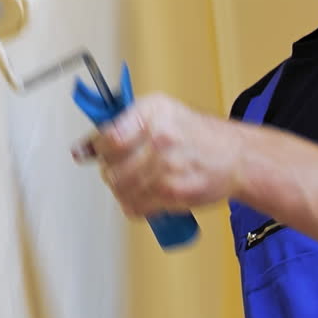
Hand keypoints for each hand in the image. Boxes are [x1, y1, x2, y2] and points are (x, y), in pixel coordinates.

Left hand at [71, 94, 241, 215]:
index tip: (102, 151)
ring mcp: (168, 167)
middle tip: (122, 168)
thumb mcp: (159, 112)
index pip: (108, 137)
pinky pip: (136, 206)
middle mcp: (160, 137)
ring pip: (121, 190)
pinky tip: (146, 195)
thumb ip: (120, 125)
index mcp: (153, 112)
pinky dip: (135, 205)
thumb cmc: (197, 134)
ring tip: (136, 182)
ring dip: (122, 190)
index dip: (99, 149)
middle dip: (111, 172)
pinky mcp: (174, 193)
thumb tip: (81, 150)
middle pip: (111, 168)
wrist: (236, 156)